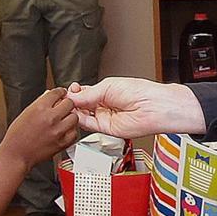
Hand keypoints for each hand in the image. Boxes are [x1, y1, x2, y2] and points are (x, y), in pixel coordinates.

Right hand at [0, 88, 78, 168]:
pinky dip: (70, 131)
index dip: (60, 92)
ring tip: (64, 120)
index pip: (57, 93)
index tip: (61, 94)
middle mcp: (50, 118)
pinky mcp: (62, 142)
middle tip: (63, 107)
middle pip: (69, 103)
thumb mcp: (25, 113)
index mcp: (40, 108)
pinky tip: (64, 131)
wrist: (16, 154)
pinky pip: (74, 133)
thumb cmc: (17, 136)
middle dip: (66, 104)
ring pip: (74, 117)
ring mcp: (57, 130)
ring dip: (70, 117)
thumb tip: (49, 95)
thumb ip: (39, 103)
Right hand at [67, 78, 204, 137]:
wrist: (153, 107)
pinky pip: (89, 125)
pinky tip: (74, 113)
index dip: (74, 93)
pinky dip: (79, 120)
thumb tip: (72, 95)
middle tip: (63, 99)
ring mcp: (106, 117)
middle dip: (72, 102)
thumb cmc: (140, 92)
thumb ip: (88, 94)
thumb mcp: (108, 87)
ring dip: (73, 111)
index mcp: (107, 91)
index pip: (84, 93)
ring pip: (83, 115)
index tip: (66, 91)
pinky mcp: (107, 128)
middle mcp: (105, 105)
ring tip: (66, 105)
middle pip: (82, 105)